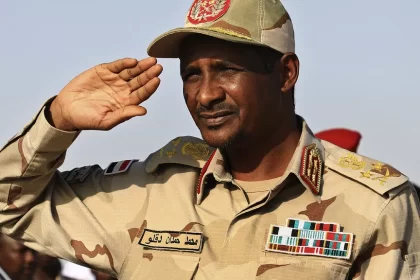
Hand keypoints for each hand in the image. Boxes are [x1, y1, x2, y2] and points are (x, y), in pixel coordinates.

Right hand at [48, 57, 162, 130]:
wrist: (67, 110)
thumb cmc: (88, 119)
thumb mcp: (107, 120)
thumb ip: (125, 114)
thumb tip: (143, 111)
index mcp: (126, 103)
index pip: (142, 94)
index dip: (150, 87)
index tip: (157, 80)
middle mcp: (123, 90)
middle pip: (140, 81)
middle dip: (149, 74)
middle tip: (158, 67)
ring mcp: (114, 80)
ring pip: (131, 71)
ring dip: (141, 66)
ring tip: (151, 61)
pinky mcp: (103, 71)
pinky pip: (117, 66)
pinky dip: (124, 63)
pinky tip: (132, 61)